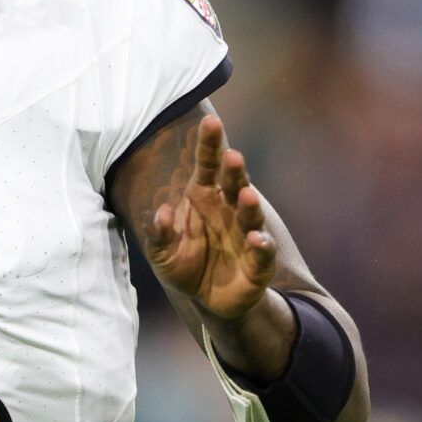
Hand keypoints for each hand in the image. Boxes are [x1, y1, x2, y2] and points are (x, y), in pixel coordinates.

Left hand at [144, 114, 277, 320]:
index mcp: (204, 198)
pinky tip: (255, 239)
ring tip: (246, 194)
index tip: (211, 121)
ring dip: (250, 204)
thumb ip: (159, 234)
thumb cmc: (185, 265)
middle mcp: (228, 210)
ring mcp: (246, 233)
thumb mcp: (161, 253)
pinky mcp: (260, 262)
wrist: (208, 300)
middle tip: (232, 156)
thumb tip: (163, 211)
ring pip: (251, 214)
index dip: (209, 144)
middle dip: (235, 170)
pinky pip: (263, 251)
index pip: (207, 165)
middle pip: (234, 184)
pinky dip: (261, 244)